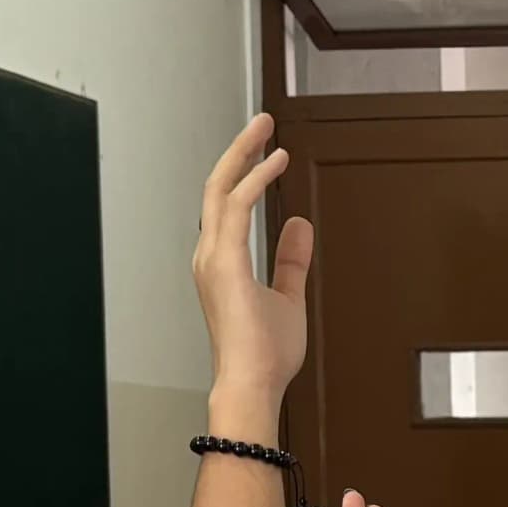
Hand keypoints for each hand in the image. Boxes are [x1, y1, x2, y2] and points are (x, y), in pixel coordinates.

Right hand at [191, 114, 309, 418]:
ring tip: (266, 128)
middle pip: (217, 188)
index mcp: (220, 263)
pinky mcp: (224, 261)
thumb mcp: (288, 297)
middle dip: (238, 152)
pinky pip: (236, 207)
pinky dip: (254, 179)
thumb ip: (291, 261)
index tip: (269, 152)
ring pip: (221, 188)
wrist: (255, 383)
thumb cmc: (266, 353)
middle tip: (262, 123)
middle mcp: (208, 254)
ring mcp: (212, 257)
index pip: (226, 206)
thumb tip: (298, 224)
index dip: (243, 174)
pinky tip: (275, 163)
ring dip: (244, 154)